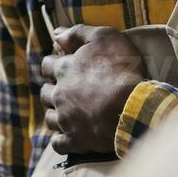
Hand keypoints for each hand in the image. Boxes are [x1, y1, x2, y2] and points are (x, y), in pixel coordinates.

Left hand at [39, 25, 146, 155]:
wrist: (133, 106)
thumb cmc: (121, 68)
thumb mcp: (104, 37)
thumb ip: (78, 33)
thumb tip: (56, 33)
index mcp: (64, 70)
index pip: (47, 65)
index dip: (54, 64)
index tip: (61, 66)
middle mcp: (59, 94)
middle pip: (45, 93)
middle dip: (52, 91)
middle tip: (64, 91)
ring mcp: (65, 119)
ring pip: (49, 118)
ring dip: (55, 115)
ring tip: (66, 114)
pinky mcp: (75, 140)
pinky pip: (58, 144)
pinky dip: (62, 140)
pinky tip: (69, 137)